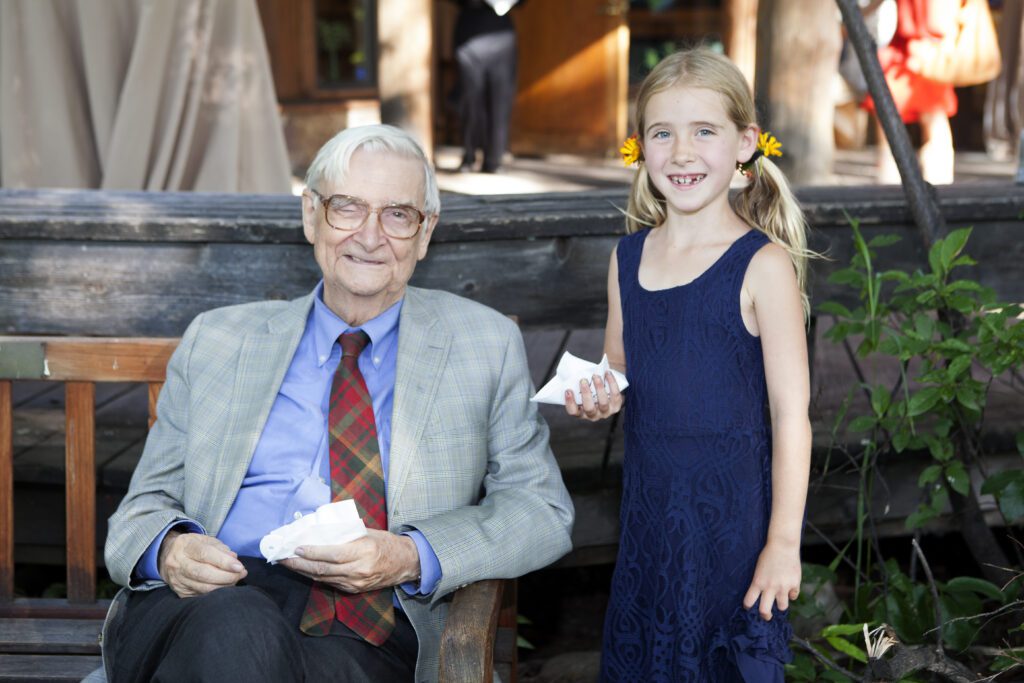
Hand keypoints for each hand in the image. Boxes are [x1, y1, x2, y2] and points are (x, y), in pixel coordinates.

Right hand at [158, 531, 246, 597]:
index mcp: (184, 546)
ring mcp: (177, 579)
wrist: (167, 556)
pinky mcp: (180, 592)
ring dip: (224, 586)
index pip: (205, 554)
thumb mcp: (205, 540)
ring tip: (236, 580)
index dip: (224, 562)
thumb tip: (234, 559)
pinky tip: (225, 587)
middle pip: (203, 574)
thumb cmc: (192, 547)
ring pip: (203, 587)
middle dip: (226, 576)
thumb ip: (221, 548)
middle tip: (241, 574)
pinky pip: (201, 595)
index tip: (239, 567)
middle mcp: (177, 563)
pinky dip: (216, 593)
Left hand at [281, 529, 419, 593]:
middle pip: (322, 569)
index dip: (312, 552)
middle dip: (299, 564)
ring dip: (303, 571)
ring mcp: (355, 583)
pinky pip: (330, 583)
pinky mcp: (353, 590)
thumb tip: (320, 531)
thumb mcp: (368, 533)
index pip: (331, 554)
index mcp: (363, 552)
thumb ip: (346, 534)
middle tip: (282, 557)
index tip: (297, 547)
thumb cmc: (386, 543)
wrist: (405, 563)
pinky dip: (315, 576)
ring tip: (288, 563)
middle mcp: (358, 570)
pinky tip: (305, 570)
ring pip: (323, 578)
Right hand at [564, 372, 622, 420]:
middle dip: (586, 394)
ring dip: (599, 388)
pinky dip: (612, 383)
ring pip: (603, 403)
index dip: (570, 402)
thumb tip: (572, 372)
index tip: (568, 390)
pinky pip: (615, 395)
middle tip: (583, 380)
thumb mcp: (581, 391)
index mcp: (581, 413)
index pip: (573, 412)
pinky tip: (607, 373)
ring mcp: (605, 412)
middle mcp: (593, 415)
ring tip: (595, 376)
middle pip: (589, 408)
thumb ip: (577, 387)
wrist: (608, 393)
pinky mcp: (616, 407)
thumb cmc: (590, 390)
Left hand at [742, 541, 800, 620]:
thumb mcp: (758, 569)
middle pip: (765, 611)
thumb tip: (760, 595)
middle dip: (765, 616)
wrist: (783, 545)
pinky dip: (791, 594)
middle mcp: (770, 587)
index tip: (748, 607)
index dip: (748, 606)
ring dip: (781, 604)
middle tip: (766, 616)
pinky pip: (794, 596)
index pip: (749, 601)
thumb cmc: (768, 555)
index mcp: (757, 582)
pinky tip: (790, 588)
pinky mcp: (795, 584)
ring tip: (780, 600)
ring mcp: (783, 587)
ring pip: (782, 607)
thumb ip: (759, 582)